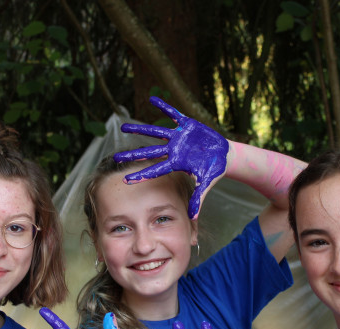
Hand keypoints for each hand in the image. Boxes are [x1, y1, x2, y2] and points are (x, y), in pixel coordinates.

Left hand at [114, 96, 228, 218]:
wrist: (223, 155)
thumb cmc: (213, 171)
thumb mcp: (207, 184)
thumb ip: (199, 198)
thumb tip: (193, 217)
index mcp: (176, 163)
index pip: (155, 170)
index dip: (141, 175)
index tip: (126, 179)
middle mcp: (173, 150)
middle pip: (148, 152)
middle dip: (133, 154)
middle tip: (116, 157)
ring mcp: (178, 137)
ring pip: (155, 132)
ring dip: (139, 130)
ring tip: (123, 127)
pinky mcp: (187, 125)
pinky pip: (173, 114)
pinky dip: (164, 108)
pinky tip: (152, 100)